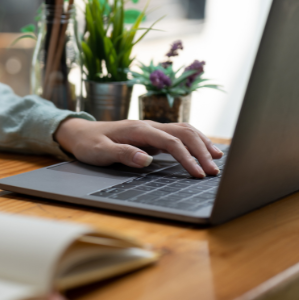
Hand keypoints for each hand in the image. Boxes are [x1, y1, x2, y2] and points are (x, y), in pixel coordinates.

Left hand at [54, 118, 223, 177]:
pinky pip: (178, 135)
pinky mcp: (152, 136)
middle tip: (214, 171)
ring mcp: (152, 129)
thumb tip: (146, 160)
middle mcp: (149, 126)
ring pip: (184, 131)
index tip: (197, 174)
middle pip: (184, 133)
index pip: (171, 141)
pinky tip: (205, 151)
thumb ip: (123, 154)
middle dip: (202, 151)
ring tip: (218, 160)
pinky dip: (194, 142)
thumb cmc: (89, 144)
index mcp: (139, 130)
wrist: (80, 133)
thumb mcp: (100, 152)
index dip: (187, 157)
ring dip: (202, 144)